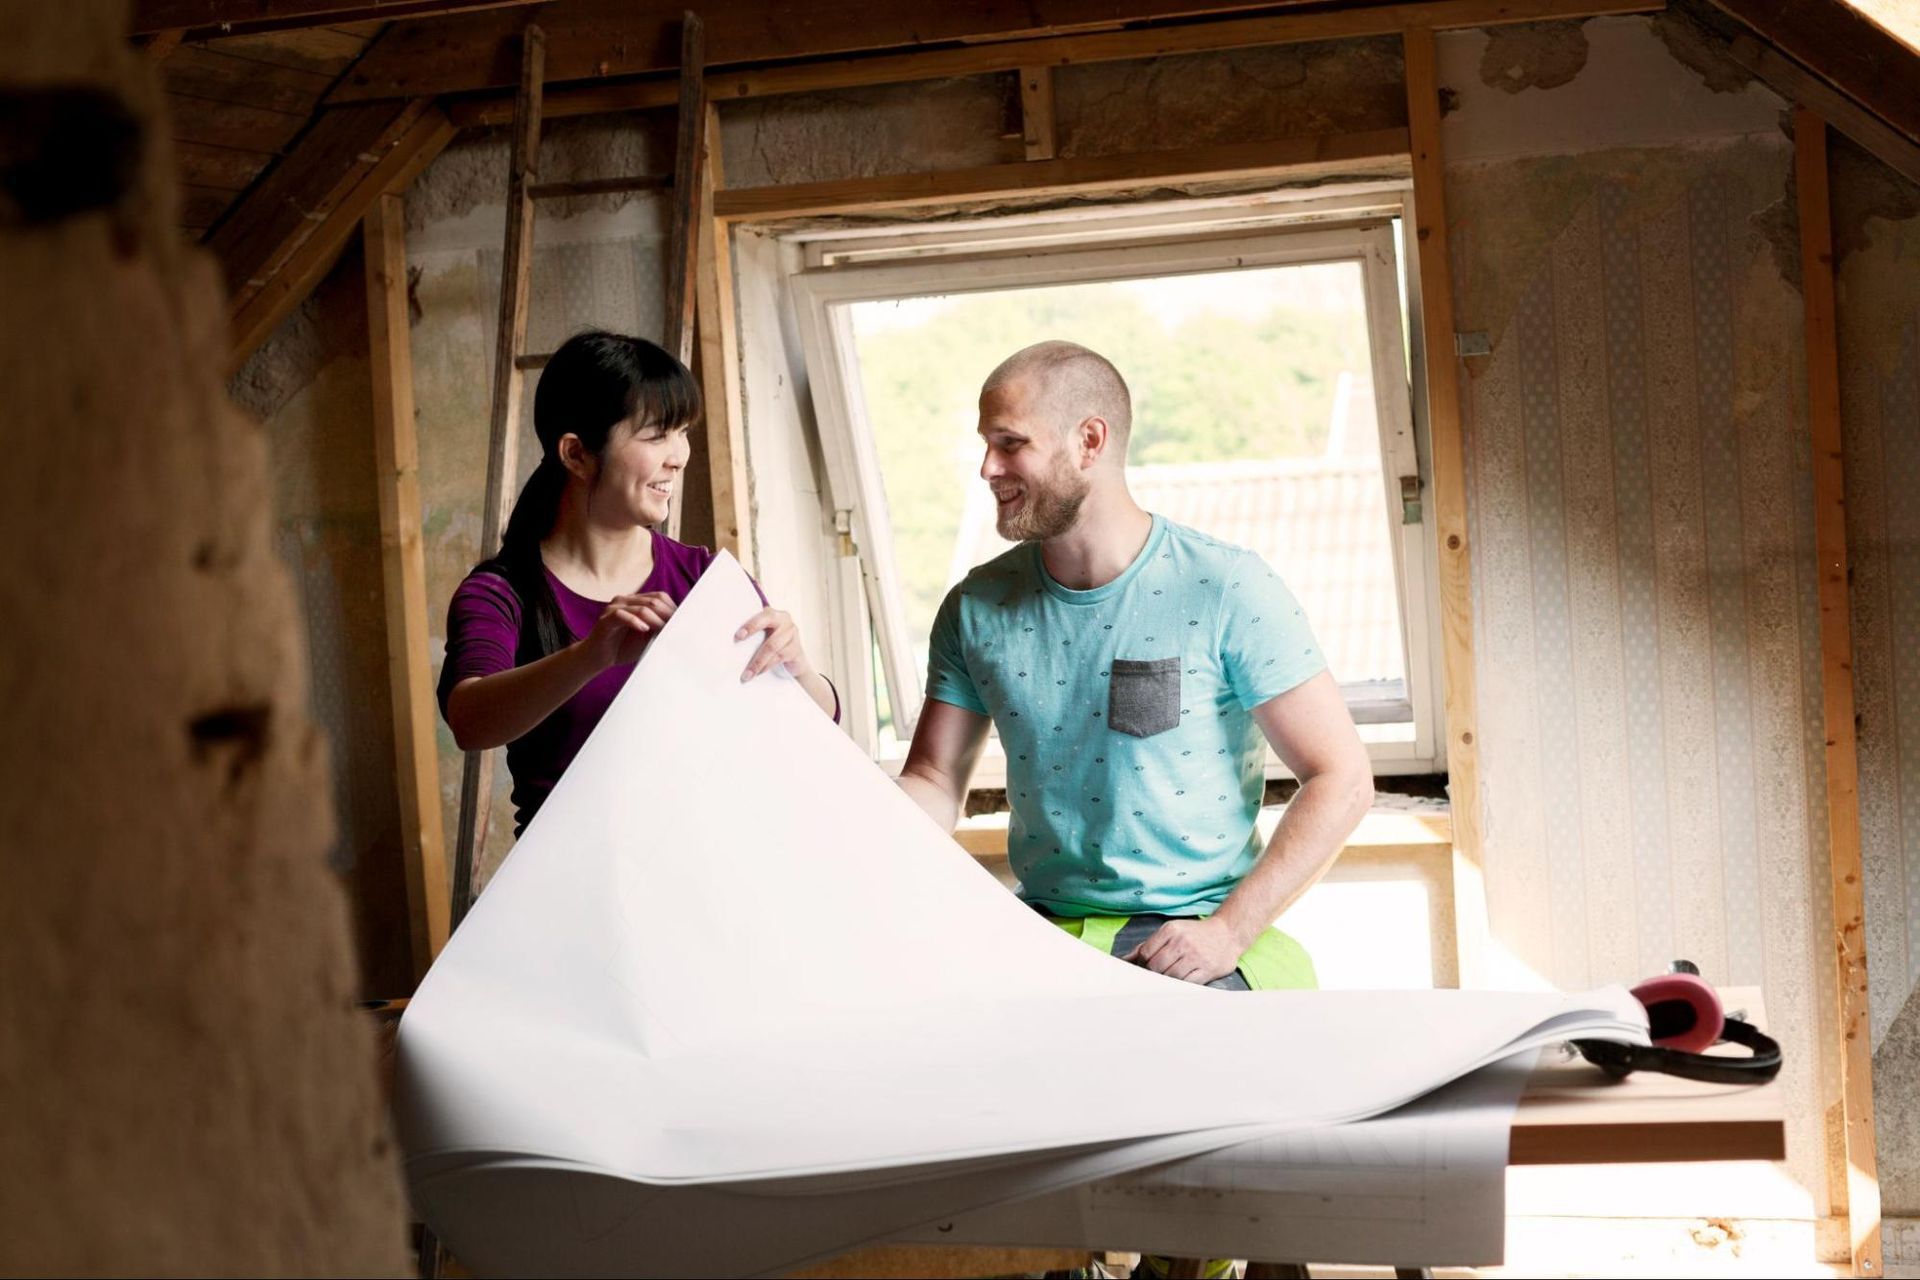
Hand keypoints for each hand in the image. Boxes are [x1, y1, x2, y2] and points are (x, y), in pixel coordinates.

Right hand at [579, 592, 676, 671]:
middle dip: (667, 615)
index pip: (660, 597)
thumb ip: (659, 630)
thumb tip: (681, 627)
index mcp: (636, 601)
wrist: (597, 658)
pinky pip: (622, 615)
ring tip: (663, 631)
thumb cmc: (623, 647)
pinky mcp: (606, 619)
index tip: (683, 623)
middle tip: (676, 628)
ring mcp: (614, 608)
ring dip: (655, 620)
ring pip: (641, 608)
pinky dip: (635, 622)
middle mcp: (625, 600)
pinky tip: (644, 630)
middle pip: (653, 601)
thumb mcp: (646, 637)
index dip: (672, 609)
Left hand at [735, 607, 814, 682]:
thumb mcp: (763, 633)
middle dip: (756, 654)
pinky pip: (780, 658)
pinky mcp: (796, 649)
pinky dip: (767, 666)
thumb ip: (753, 631)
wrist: (794, 657)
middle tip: (741, 663)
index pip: (763, 617)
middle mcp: (785, 622)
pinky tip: (759, 672)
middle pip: (770, 638)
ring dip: (759, 664)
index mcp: (774, 614)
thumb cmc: (772, 642)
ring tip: (747, 674)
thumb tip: (730, 640)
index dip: (751, 626)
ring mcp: (792, 635)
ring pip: (773, 650)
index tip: (738, 636)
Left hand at [1122, 917, 1246, 985]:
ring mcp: (1195, 956)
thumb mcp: (1171, 931)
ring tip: (1170, 978)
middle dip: (1153, 974)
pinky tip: (1181, 981)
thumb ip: (1148, 945)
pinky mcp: (1207, 969)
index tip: (1146, 968)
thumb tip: (1125, 960)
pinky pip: (1187, 983)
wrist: (1228, 933)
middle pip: (1155, 966)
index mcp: (1171, 930)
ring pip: (1170, 976)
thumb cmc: (1195, 934)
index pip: (1145, 952)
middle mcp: (1182, 942)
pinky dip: (1180, 985)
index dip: (1142, 964)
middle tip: (1157, 975)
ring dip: (1166, 980)